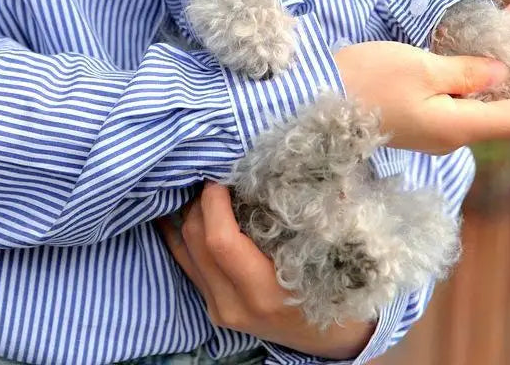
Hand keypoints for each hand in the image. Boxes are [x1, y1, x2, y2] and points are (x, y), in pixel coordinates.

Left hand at [156, 182, 374, 359]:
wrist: (330, 340)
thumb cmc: (335, 290)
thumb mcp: (322, 256)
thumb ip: (291, 218)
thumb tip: (265, 169)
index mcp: (264, 292)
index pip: (219, 239)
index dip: (213, 200)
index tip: (223, 175)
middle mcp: (233, 305)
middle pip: (196, 239)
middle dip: (200, 201)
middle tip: (216, 176)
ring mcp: (219, 309)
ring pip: (184, 247)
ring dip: (189, 212)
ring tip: (204, 188)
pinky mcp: (211, 306)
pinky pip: (184, 261)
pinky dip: (179, 231)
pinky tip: (174, 208)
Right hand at [335, 2, 509, 153]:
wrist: (314, 98)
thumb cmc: (367, 81)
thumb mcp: (420, 67)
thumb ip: (466, 71)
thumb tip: (500, 72)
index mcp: (458, 126)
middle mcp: (450, 132)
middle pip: (501, 107)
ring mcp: (430, 126)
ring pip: (476, 97)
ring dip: (492, 64)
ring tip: (503, 26)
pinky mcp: (413, 114)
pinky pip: (452, 95)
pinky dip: (466, 69)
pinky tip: (465, 45)